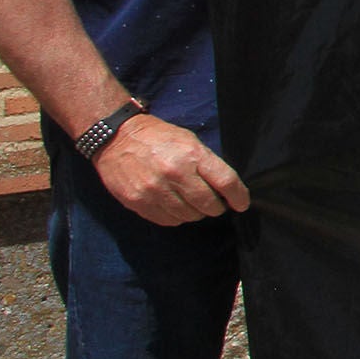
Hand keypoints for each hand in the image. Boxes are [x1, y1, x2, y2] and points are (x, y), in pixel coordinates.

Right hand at [93, 113, 249, 225]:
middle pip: (209, 204)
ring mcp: (155, 190)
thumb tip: (227, 188)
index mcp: (192, 155)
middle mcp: (174, 174)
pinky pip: (168, 220)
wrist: (117, 138)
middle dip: (217, 207)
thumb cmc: (158, 138)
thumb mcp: (189, 141)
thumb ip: (208, 164)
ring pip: (189, 216)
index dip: (239, 197)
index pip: (226, 182)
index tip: (242, 203)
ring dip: (196, 212)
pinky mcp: (138, 202)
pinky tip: (175, 205)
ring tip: (192, 202)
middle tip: (215, 203)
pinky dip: (177, 216)